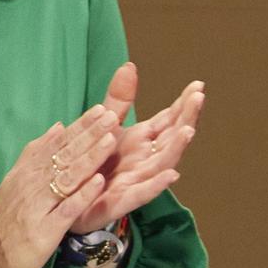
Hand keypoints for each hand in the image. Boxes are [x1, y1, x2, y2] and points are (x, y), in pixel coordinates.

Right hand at [0, 104, 117, 267]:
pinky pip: (67, 209)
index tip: (102, 110)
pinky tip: (99, 182)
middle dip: (90, 135)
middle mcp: (33, 183)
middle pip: (66, 155)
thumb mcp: (19, 180)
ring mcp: (39, 205)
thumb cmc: (11, 217)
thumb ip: (38, 152)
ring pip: (68, 177)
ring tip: (110, 140)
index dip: (81, 126)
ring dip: (90, 158)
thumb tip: (58, 126)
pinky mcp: (45, 229)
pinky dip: (83, 195)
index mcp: (29, 170)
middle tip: (112, 116)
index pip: (59, 143)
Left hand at [70, 63, 204, 232]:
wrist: (68, 201)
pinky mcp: (121, 202)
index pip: (169, 120)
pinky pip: (142, 193)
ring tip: (188, 131)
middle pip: (172, 138)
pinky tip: (171, 175)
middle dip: (186, 118)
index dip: (184, 104)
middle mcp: (145, 160)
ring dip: (177, 148)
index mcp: (142, 141)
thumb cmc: (93, 164)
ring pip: (162, 164)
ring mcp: (137, 181)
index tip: (197, 86)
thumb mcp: (105, 126)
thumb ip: (119, 100)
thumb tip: (130, 65)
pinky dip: (157, 185)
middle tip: (198, 98)